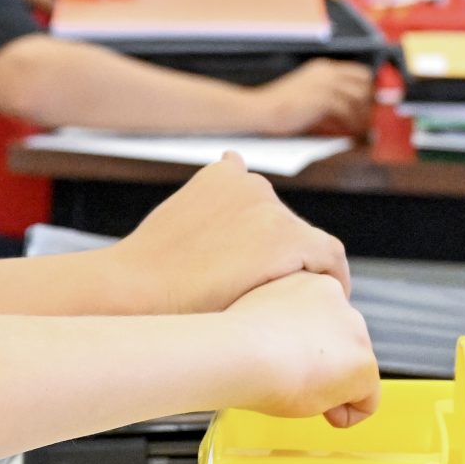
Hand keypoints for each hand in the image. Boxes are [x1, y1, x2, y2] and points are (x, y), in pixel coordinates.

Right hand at [109, 152, 347, 312]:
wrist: (132, 290)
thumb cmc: (147, 267)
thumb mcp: (179, 212)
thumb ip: (210, 196)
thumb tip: (235, 158)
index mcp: (225, 174)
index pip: (264, 207)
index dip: (266, 241)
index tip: (259, 268)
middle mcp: (252, 183)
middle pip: (289, 227)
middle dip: (285, 259)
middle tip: (274, 296)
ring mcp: (272, 211)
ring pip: (311, 245)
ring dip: (306, 272)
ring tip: (296, 305)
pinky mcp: (288, 240)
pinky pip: (330, 261)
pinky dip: (332, 280)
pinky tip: (321, 304)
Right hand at [224, 270, 378, 427]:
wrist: (238, 353)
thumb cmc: (231, 342)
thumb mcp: (255, 317)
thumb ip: (278, 325)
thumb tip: (283, 348)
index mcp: (310, 284)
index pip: (322, 323)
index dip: (304, 350)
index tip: (283, 363)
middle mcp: (340, 301)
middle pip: (342, 346)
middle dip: (322, 369)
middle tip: (288, 382)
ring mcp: (356, 332)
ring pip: (353, 372)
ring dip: (329, 388)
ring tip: (295, 392)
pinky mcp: (364, 365)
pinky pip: (366, 403)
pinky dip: (345, 415)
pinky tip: (318, 411)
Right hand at [250, 59, 373, 135]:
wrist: (260, 109)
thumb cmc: (279, 106)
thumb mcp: (306, 90)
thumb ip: (325, 92)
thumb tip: (349, 107)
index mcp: (322, 68)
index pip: (359, 72)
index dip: (367, 88)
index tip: (368, 104)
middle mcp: (327, 73)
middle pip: (364, 83)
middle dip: (369, 101)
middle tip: (366, 118)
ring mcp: (325, 85)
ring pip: (360, 97)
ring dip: (363, 114)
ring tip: (360, 127)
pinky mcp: (322, 99)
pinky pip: (349, 111)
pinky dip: (352, 123)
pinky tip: (350, 131)